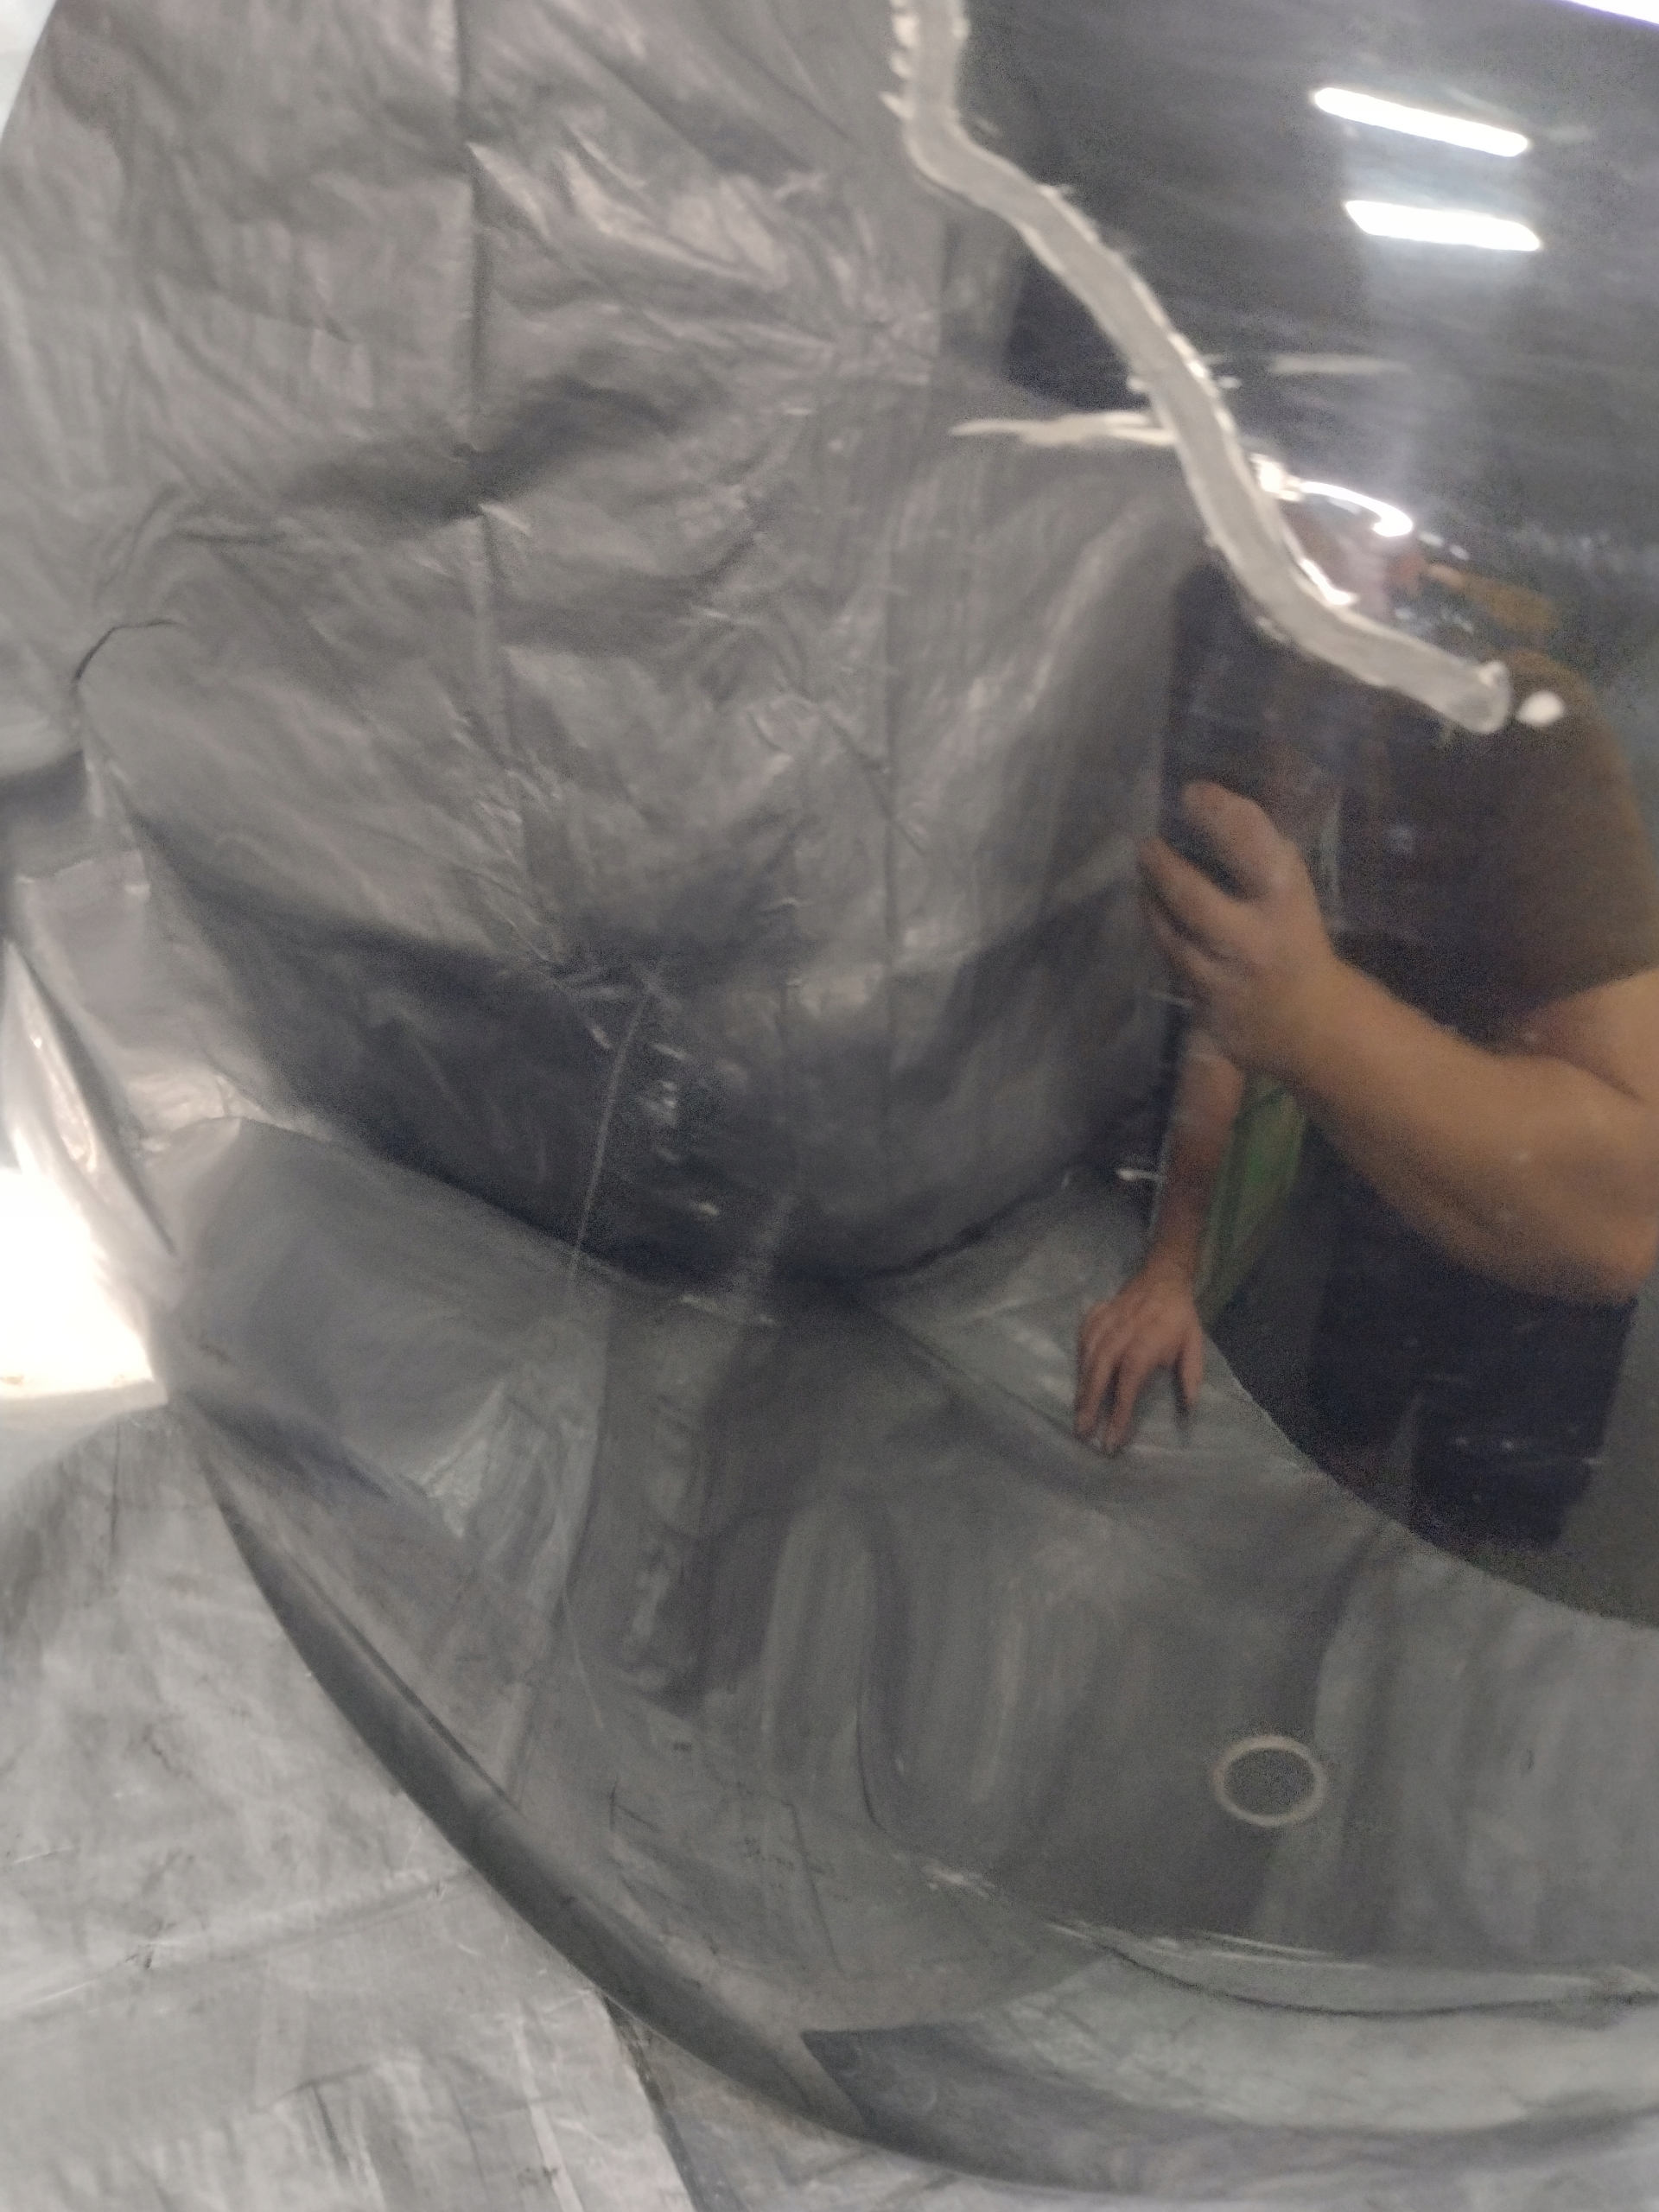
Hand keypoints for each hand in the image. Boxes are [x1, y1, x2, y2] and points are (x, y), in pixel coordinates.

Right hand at [1075, 1265, 1204, 1451]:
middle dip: (1090, 1403)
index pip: (1129, 1381)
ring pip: (1087, 1357)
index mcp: (1148, 1342)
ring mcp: (1106, 1322)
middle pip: (1100, 1371)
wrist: (1164, 1277)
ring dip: (1082, 1387)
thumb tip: (1188, 1409)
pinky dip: (1078, 1358)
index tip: (1113, 1437)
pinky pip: (1083, 1339)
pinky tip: (1078, 1377)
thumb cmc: (1180, 1318)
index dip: (1120, 1410)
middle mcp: (1123, 1333)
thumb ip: (1191, 1376)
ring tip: (1078, 1412)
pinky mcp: (1096, 1315)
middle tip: (1083, 1431)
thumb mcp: (1195, 1345)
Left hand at [1139, 782, 1347, 1078]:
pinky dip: (1161, 939)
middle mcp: (1252, 943)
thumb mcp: (1288, 887)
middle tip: (1147, 844)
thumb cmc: (1293, 936)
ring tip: (1145, 876)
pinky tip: (1153, 914)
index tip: (1193, 793)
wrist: (1306, 1021)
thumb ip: (1253, 847)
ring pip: (1172, 940)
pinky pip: (1171, 971)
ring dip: (1152, 903)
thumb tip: (1202, 792)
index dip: (1221, 814)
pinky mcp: (1203, 1015)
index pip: (1252, 848)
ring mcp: (1224, 984)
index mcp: (1284, 902)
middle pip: (1193, 900)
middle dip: (1163, 867)